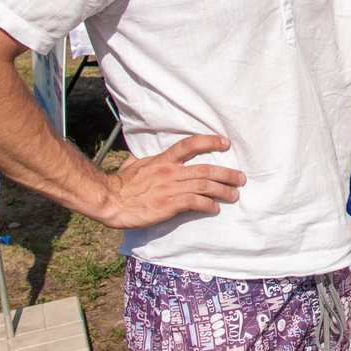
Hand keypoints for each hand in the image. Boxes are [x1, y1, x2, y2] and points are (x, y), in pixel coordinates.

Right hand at [96, 133, 246, 228]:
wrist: (110, 201)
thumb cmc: (120, 184)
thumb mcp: (133, 165)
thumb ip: (143, 160)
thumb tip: (140, 156)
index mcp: (162, 160)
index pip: (190, 144)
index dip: (210, 141)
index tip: (226, 142)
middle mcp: (170, 172)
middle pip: (206, 169)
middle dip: (227, 173)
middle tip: (241, 177)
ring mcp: (170, 188)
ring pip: (205, 186)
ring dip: (223, 190)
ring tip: (234, 195)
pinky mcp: (169, 204)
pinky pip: (195, 202)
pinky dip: (208, 205)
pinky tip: (214, 208)